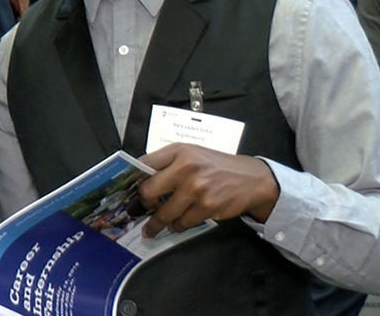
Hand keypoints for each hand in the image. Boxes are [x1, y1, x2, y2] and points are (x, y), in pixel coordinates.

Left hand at [137, 143, 279, 237]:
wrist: (251, 178)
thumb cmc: (216, 165)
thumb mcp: (191, 154)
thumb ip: (168, 163)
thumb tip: (142, 179)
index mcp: (178, 151)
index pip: (144, 163)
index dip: (133, 180)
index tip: (128, 190)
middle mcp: (186, 167)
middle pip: (149, 191)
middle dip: (142, 205)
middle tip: (138, 212)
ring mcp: (196, 188)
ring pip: (165, 212)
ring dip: (158, 223)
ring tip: (152, 228)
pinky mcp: (207, 206)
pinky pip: (183, 222)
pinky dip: (178, 226)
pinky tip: (177, 224)